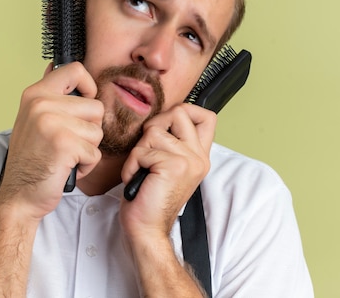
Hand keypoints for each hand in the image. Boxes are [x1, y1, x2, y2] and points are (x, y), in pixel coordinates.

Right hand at [0, 62, 103, 220]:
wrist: (19, 195)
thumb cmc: (31, 159)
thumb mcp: (33, 118)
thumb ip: (49, 95)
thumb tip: (55, 65)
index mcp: (36, 94)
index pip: (76, 70)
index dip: (88, 86)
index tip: (82, 103)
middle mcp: (42, 104)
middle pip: (96, 107)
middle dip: (90, 130)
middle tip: (67, 142)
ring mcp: (52, 123)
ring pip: (97, 131)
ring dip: (88, 149)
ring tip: (65, 156)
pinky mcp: (65, 144)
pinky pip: (95, 153)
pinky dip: (86, 166)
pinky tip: (66, 168)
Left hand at [119, 103, 215, 239]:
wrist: (147, 230)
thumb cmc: (149, 199)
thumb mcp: (166, 165)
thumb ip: (171, 142)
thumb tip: (160, 118)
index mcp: (199, 156)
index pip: (207, 116)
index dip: (185, 110)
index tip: (167, 126)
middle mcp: (199, 156)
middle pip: (179, 112)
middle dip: (155, 126)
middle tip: (148, 151)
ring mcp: (189, 160)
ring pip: (154, 130)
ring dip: (139, 151)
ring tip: (142, 172)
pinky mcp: (173, 165)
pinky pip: (142, 150)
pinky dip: (132, 165)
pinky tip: (138, 180)